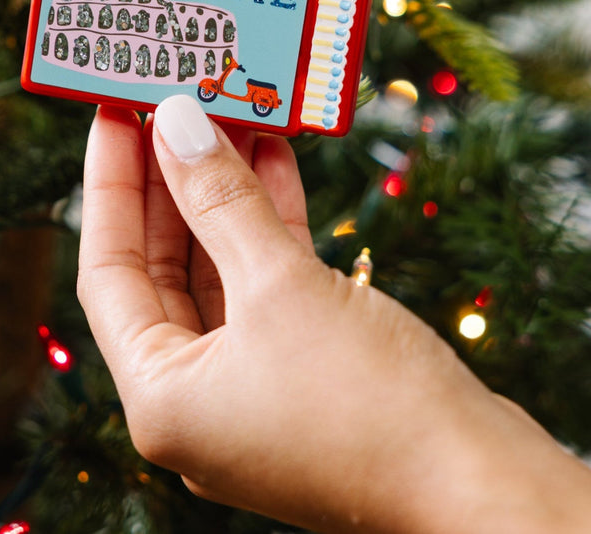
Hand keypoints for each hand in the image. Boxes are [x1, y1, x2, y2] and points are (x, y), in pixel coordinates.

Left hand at [77, 97, 590, 533]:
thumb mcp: (280, 286)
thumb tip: (177, 123)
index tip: (113, 114)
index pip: (110, 271)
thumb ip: (221, 201)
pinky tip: (277, 161)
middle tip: (171, 104)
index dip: (109, 186)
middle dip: (172, 182)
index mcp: (163, 398)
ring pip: (221, 271)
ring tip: (230, 114)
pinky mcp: (307, 377)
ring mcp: (254, 390)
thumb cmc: (369, 405)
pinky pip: (269, 286)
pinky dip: (271, 225)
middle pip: (163, 268)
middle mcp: (198, 400)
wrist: (481, 485)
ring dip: (226, 194)